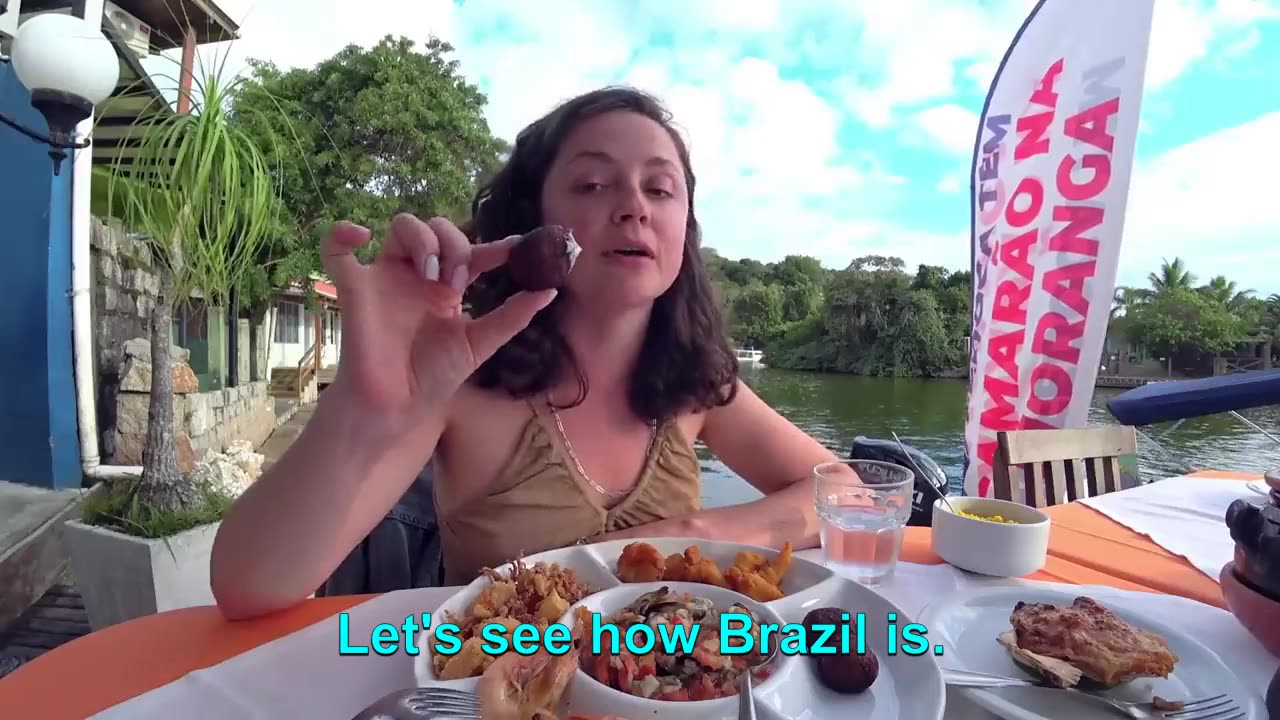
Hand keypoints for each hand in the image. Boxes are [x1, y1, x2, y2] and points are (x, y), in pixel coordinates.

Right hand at [320, 214, 554, 420]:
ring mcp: (386, 279)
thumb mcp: (480, 344)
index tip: (518, 247)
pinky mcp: (355, 288)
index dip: (494, 246)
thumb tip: (551, 290)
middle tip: (459, 281)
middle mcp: (417, 277)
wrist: (397, 407)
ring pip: (401, 226)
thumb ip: (512, 317)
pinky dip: (341, 233)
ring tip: (434, 276)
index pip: (472, 253)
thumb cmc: (432, 378)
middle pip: (438, 230)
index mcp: (447, 288)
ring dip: (424, 240)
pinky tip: (363, 234)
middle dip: (455, 245)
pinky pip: (336, 249)